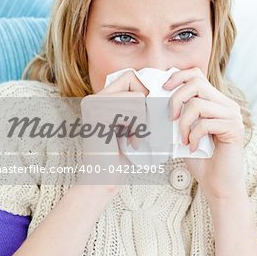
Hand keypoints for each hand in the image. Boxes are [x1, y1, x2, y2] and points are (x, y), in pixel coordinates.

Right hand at [78, 70, 148, 194]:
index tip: (148, 114)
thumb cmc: (122, 155)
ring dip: (143, 120)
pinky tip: (132, 142)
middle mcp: (94, 98)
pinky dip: (139, 127)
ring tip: (136, 137)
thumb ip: (139, 105)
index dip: (145, 91)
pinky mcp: (98, 115)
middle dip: (145, 103)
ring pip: (136, 96)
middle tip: (143, 125)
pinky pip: (132, 109)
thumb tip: (163, 85)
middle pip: (132, 79)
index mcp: (101, 98)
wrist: (105, 178)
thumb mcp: (132, 124)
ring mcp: (94, 104)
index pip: (131, 77)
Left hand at [163, 67, 246, 201]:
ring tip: (183, 139)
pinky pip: (205, 123)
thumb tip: (157, 98)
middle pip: (196, 83)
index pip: (197, 74)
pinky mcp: (235, 129)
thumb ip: (178, 114)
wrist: (218, 185)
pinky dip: (193, 136)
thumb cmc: (200, 159)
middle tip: (170, 119)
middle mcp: (227, 104)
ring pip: (199, 104)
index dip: (178, 77)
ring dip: (184, 123)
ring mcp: (233, 116)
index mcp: (216, 101)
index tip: (163, 90)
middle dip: (176, 99)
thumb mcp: (184, 131)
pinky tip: (192, 148)